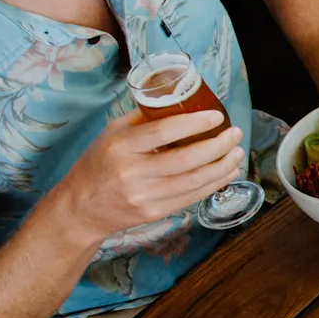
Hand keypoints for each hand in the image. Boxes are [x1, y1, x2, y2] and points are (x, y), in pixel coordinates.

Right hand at [54, 108, 245, 243]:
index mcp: (120, 146)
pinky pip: (192, 197)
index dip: (194, 123)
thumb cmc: (98, 165)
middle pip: (186, 159)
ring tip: (237, 153)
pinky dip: (213, 184)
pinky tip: (226, 172)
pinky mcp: (155, 213)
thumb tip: (179, 104)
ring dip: (222, 166)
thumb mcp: (112, 135)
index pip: (163, 132)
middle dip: (218, 146)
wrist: (81, 209)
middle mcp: (133, 172)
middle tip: (235, 134)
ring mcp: (145, 196)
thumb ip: (143, 121)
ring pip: (194, 181)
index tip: (216, 117)